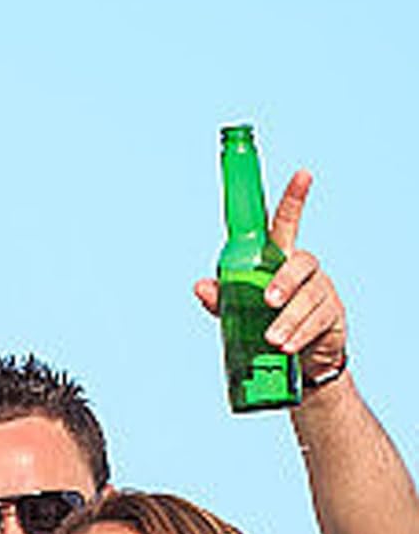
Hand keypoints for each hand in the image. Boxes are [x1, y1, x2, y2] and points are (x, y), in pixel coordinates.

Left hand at [193, 170, 347, 383]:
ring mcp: (321, 291)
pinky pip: (319, 320)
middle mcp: (304, 269)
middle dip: (284, 281)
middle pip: (301, 262)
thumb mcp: (237, 309)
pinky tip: (287, 346)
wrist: (296, 359)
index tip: (303, 174)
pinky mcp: (332, 315)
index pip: (287, 223)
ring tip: (272, 339)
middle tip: (267, 301)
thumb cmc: (263, 322)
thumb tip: (200, 285)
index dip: (294, 198)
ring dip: (289, 318)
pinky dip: (301, 334)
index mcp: (279, 259)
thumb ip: (221, 297)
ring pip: (309, 296)